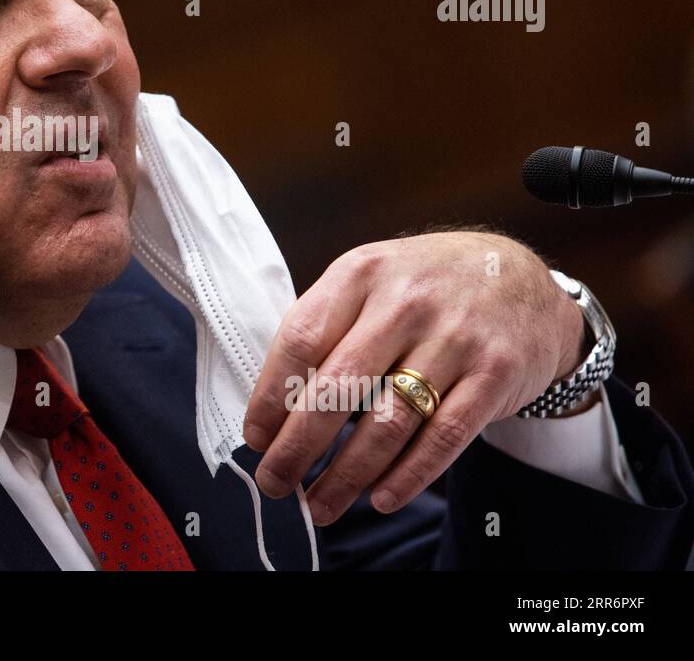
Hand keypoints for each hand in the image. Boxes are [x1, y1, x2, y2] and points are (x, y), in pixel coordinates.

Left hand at [241, 229, 584, 525]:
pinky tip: (380, 498)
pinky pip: (443, 437)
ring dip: (347, 475)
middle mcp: (405, 301)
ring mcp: (455, 337)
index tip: (256, 438)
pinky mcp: (496, 373)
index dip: (271, 397)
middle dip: (298, 447)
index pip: (301, 341)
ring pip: (388, 422)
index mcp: (361, 273)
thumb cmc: (425, 287)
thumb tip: (275, 406)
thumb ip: (327, 328)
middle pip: (337, 388)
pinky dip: (408, 476)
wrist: (522, 278)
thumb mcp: (371, 281)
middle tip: (276, 482)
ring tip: (321, 505)